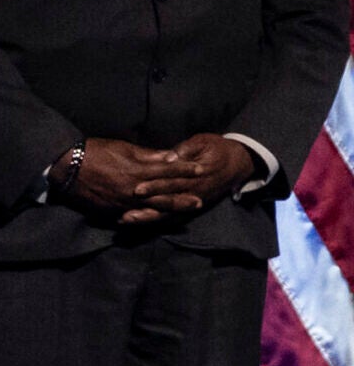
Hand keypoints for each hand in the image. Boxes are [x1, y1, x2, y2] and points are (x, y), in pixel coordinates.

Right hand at [63, 138, 199, 224]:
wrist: (67, 167)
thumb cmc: (94, 152)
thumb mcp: (122, 147)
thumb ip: (148, 155)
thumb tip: (170, 156)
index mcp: (139, 172)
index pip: (169, 170)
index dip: (186, 170)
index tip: (200, 169)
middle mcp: (135, 190)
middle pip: (165, 195)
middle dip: (183, 197)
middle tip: (200, 201)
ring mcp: (125, 203)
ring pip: (153, 209)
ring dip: (170, 210)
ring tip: (184, 213)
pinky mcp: (112, 211)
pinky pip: (134, 216)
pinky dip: (145, 218)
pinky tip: (154, 220)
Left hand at [130, 134, 259, 217]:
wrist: (239, 163)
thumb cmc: (217, 149)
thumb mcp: (203, 142)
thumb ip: (186, 149)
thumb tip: (169, 158)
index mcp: (195, 176)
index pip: (172, 182)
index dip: (155, 187)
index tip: (137, 190)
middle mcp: (194, 192)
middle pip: (167, 202)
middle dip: (146, 208)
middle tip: (125, 213)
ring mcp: (193, 202)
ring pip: (169, 213)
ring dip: (148, 218)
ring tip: (126, 220)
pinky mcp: (193, 206)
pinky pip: (175, 217)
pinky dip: (158, 220)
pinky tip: (139, 222)